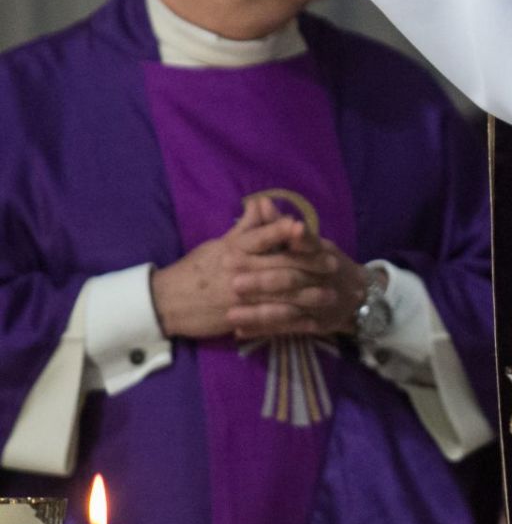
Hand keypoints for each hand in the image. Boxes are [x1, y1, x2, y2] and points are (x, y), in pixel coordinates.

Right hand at [149, 197, 316, 339]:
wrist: (166, 302)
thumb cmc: (196, 270)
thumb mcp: (219, 244)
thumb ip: (246, 227)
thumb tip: (262, 201)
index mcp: (235, 249)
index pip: (263, 236)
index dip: (285, 231)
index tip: (306, 228)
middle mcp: (240, 271)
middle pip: (280, 266)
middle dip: (309, 266)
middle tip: (334, 265)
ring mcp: (241, 297)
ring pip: (279, 295)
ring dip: (307, 295)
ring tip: (330, 294)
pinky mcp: (239, 318)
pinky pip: (270, 321)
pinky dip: (292, 321)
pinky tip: (311, 321)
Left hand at [224, 228, 369, 339]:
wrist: (360, 296)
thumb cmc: (326, 265)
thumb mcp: (310, 243)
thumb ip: (281, 226)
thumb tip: (259, 202)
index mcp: (321, 253)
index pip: (300, 246)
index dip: (272, 248)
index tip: (238, 248)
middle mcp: (323, 277)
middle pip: (291, 280)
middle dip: (261, 281)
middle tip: (231, 281)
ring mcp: (321, 303)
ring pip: (288, 308)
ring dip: (259, 312)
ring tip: (230, 313)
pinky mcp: (316, 324)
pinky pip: (287, 328)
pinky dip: (264, 330)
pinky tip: (240, 331)